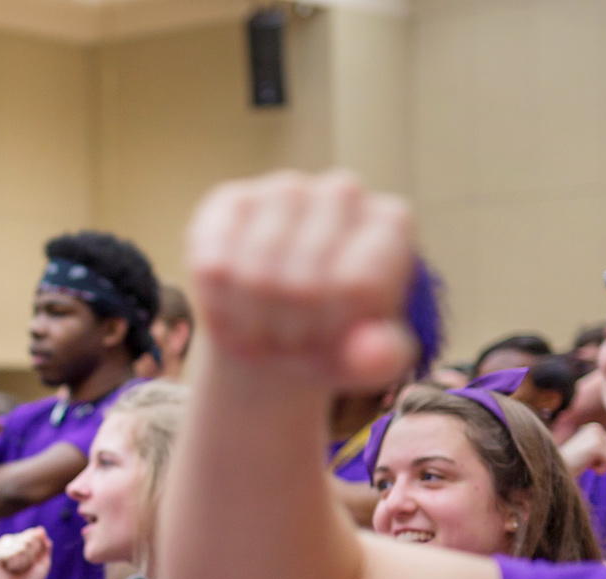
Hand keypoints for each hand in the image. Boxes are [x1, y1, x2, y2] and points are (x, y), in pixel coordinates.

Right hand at [0, 528, 51, 578]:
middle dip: (31, 557)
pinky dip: (12, 562)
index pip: (36, 535)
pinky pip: (8, 552)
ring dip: (23, 562)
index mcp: (22, 540)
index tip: (33, 564)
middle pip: (30, 540)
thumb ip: (44, 545)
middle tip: (24, 569)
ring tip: (16, 570)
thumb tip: (40, 529)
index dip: (38, 551)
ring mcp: (2, 546)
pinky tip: (8, 568)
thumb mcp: (44, 562)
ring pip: (21, 546)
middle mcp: (11, 540)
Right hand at [186, 170, 421, 388]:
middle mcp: (342, 192)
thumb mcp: (365, 361)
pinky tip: (231, 313)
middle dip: (291, 334)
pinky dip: (218, 306)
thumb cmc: (334, 338)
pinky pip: (214, 264)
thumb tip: (377, 354)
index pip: (356, 286)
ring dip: (253, 325)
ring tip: (264, 334)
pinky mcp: (231, 201)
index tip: (330, 346)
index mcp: (390, 223)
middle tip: (291, 346)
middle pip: (303, 284)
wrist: (281, 323)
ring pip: (255, 274)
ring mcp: (286, 190)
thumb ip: (382, 360)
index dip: (332, 332)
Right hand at [561, 423, 605, 473]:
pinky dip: (600, 469)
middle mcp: (596, 427)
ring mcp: (596, 435)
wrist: (553, 470)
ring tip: (585, 463)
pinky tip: (585, 465)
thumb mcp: (589, 452)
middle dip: (604, 462)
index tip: (586, 458)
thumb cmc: (570, 465)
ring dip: (602, 466)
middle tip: (585, 461)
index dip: (603, 459)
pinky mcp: (596, 445)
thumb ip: (603, 450)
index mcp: (595, 427)